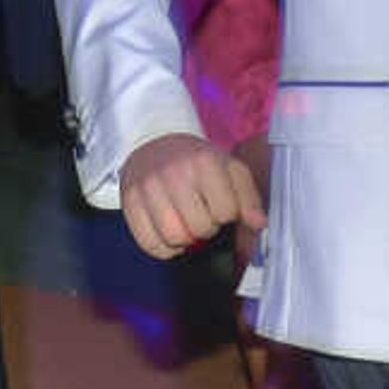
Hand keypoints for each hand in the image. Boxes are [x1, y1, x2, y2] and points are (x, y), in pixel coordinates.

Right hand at [119, 132, 261, 260]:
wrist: (155, 141)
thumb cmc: (197, 161)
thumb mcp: (230, 169)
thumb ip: (249, 197)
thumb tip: (258, 224)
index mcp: (205, 162)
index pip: (225, 212)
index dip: (227, 215)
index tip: (220, 206)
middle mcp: (175, 173)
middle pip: (200, 229)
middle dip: (206, 228)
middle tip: (201, 214)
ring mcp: (148, 187)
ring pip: (174, 239)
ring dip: (185, 241)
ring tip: (186, 225)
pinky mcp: (130, 201)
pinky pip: (149, 243)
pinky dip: (163, 248)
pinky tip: (169, 234)